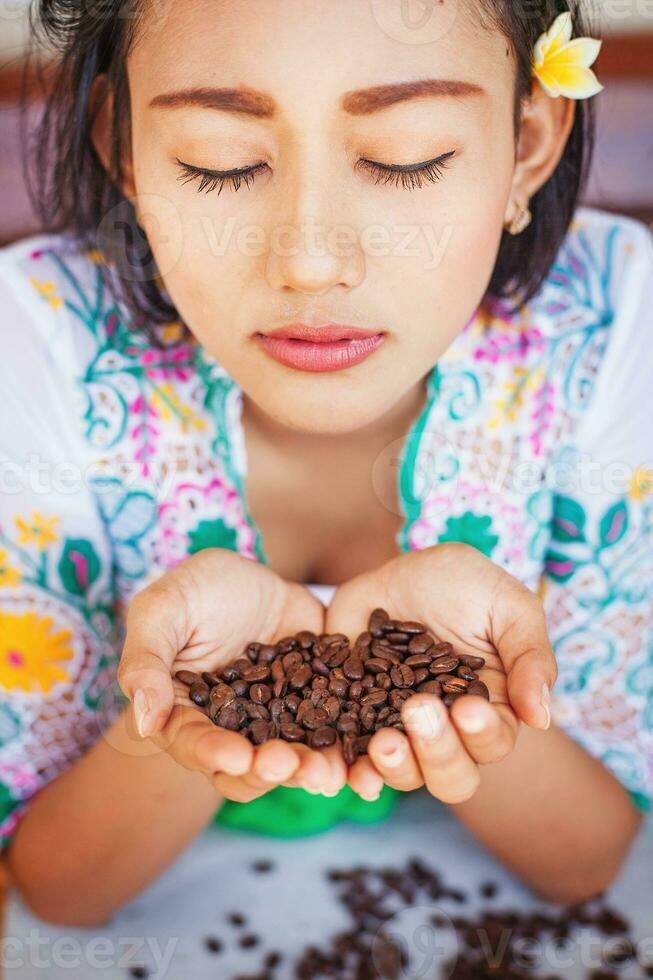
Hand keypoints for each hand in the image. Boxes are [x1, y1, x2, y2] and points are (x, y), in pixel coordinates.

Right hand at [117, 549, 345, 802]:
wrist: (251, 574)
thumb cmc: (193, 591)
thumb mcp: (162, 612)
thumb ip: (147, 662)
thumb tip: (144, 721)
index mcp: (188, 715)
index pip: (194, 743)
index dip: (212, 753)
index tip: (236, 755)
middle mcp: (234, 730)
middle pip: (248, 765)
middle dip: (269, 770)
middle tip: (289, 764)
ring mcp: (280, 721)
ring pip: (295, 756)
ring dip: (312, 768)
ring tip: (331, 771)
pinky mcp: (318, 702)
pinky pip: (336, 727)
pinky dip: (352, 743)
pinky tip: (370, 747)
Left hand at [325, 543, 557, 803]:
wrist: (402, 568)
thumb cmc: (467, 584)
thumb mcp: (509, 606)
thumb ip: (530, 657)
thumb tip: (542, 717)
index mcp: (490, 711)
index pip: (493, 741)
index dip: (482, 734)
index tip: (468, 708)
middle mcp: (446, 731)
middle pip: (450, 775)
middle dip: (437, 751)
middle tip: (419, 709)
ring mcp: (398, 728)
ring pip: (403, 773)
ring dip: (395, 766)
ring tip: (383, 741)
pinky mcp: (355, 716)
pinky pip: (351, 758)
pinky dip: (350, 770)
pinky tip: (347, 770)